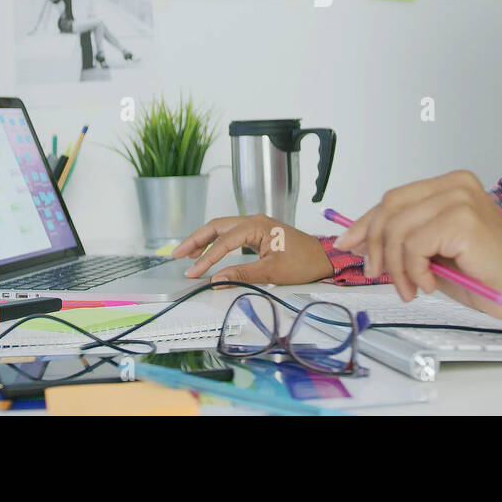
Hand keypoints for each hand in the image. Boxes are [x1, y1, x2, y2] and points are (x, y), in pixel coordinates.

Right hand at [173, 215, 333, 285]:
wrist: (324, 259)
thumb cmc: (304, 262)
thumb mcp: (272, 272)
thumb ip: (242, 274)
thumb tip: (216, 279)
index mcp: (256, 225)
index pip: (223, 242)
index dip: (205, 259)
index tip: (193, 273)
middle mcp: (254, 221)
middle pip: (216, 227)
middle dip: (195, 240)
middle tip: (177, 255)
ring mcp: (255, 226)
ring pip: (222, 229)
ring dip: (204, 240)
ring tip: (186, 254)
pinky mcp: (258, 234)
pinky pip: (231, 235)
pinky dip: (216, 243)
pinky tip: (208, 252)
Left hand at [332, 170, 501, 322]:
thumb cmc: (486, 274)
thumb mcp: (434, 252)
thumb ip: (403, 239)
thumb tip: (359, 239)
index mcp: (450, 184)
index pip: (393, 198)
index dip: (365, 223)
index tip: (348, 243)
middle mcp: (455, 184)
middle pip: (390, 209)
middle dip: (376, 246)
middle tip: (379, 275)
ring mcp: (460, 199)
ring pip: (398, 230)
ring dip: (397, 267)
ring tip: (412, 288)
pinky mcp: (463, 220)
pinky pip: (414, 246)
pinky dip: (414, 271)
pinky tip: (432, 284)